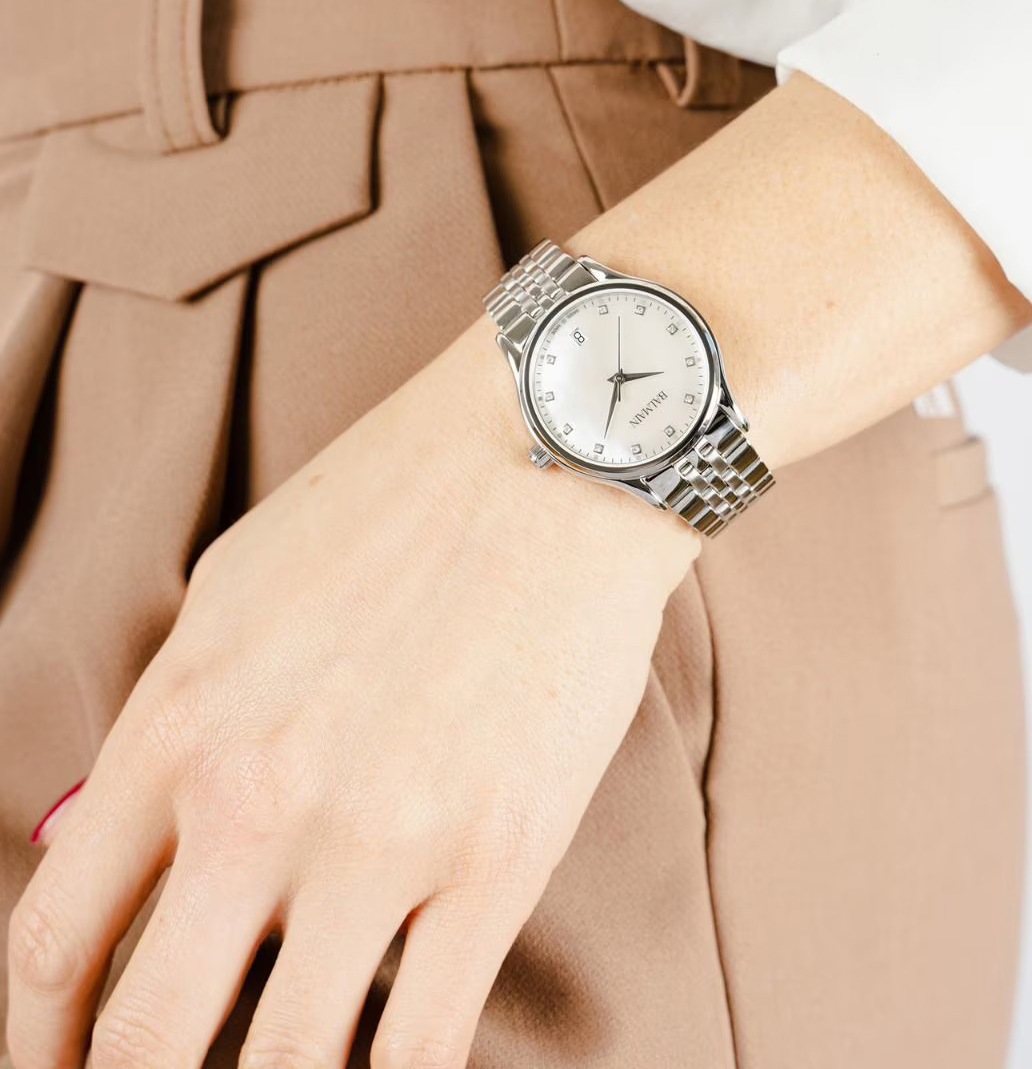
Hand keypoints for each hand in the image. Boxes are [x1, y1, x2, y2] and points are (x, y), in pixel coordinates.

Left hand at [6, 321, 697, 1067]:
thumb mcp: (237, 587)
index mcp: (181, 724)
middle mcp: (260, 800)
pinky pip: (421, 1047)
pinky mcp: (499, 859)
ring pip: (284, 1068)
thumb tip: (125, 823)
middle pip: (148, 1038)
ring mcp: (383, 839)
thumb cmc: (395, 504)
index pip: (58, 939)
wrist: (549, 455)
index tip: (64, 1063)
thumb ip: (171, 717)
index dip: (41, 1039)